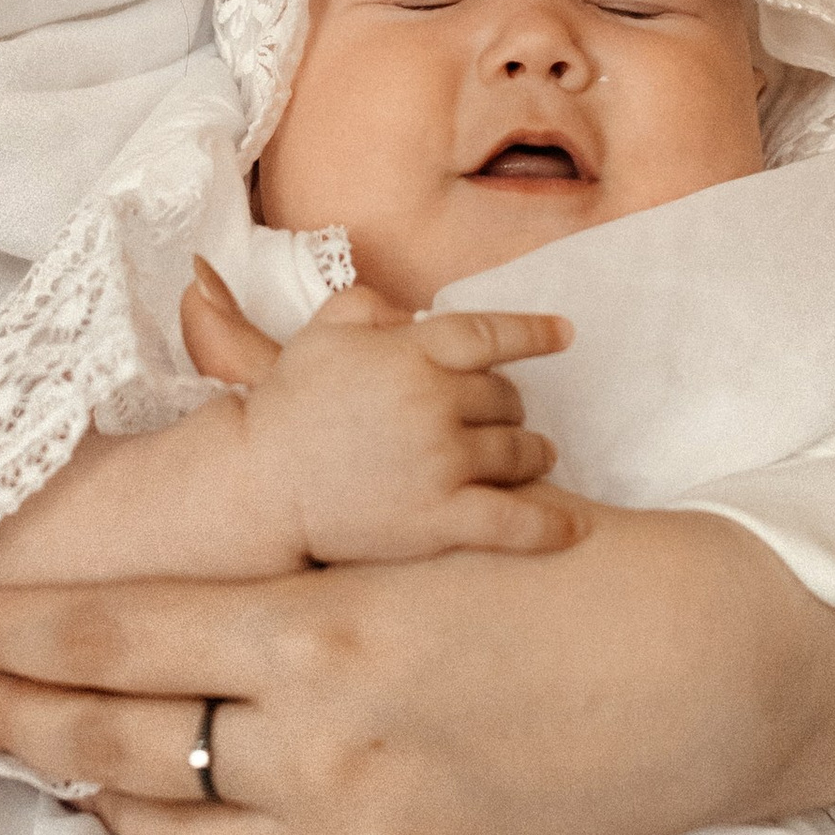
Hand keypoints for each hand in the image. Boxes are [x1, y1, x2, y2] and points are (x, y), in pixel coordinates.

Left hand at [0, 503, 834, 834]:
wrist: (717, 671)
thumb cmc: (576, 567)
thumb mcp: (425, 521)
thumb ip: (299, 532)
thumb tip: (188, 496)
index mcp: (325, 628)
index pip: (123, 634)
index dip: (18, 631)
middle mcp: (324, 748)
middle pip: (120, 741)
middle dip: (15, 713)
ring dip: (87, 797)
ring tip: (28, 759)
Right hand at [180, 260, 575, 563]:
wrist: (260, 483)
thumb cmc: (290, 404)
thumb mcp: (323, 332)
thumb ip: (373, 306)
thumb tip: (417, 316)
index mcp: (411, 352)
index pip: (491, 334)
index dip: (535, 333)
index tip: (565, 334)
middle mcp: (434, 402)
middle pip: (508, 397)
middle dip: (508, 405)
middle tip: (500, 415)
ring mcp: (441, 463)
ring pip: (519, 452)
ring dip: (532, 452)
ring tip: (533, 456)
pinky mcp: (440, 520)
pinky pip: (516, 521)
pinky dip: (552, 525)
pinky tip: (575, 527)